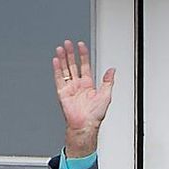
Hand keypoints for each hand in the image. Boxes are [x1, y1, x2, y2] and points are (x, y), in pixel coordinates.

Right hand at [53, 39, 114, 157]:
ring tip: (60, 48)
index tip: (81, 45)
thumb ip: (108, 81)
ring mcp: (70, 88)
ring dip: (63, 58)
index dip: (83, 55)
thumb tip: (112, 70)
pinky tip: (56, 60)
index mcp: (88, 85)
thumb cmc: (95, 115)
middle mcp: (78, 85)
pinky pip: (59, 79)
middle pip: (73, 65)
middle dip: (71, 53)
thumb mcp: (106, 95)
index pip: (85, 65)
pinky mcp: (62, 93)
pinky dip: (57, 69)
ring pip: (65, 70)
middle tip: (68, 43)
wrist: (85, 125)